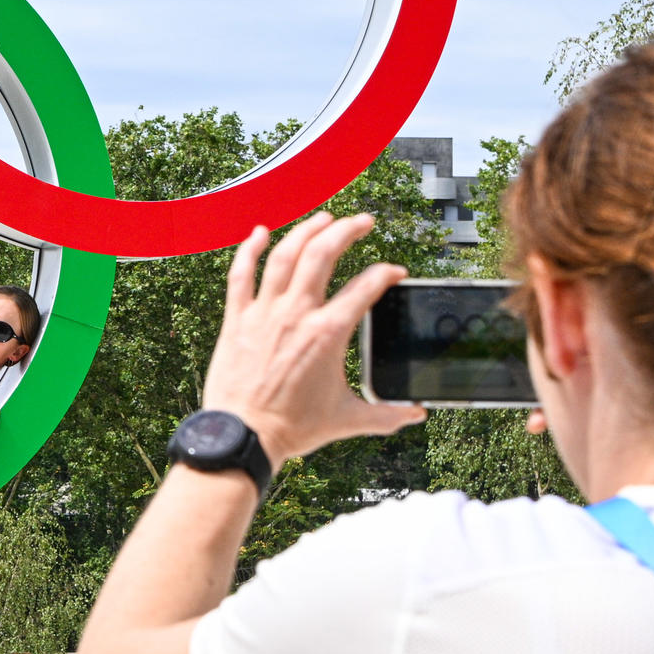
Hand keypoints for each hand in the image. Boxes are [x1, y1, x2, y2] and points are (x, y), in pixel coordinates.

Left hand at [198, 212, 425, 462]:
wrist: (244, 435)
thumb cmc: (293, 428)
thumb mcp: (348, 420)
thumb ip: (387, 415)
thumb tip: (416, 414)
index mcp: (328, 334)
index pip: (366, 288)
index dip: (386, 274)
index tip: (394, 272)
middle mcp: (296, 315)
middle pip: (323, 254)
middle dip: (347, 230)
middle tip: (363, 221)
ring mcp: (263, 313)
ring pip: (284, 256)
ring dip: (305, 231)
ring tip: (324, 219)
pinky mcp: (237, 319)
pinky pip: (241, 275)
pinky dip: (250, 250)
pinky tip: (260, 232)